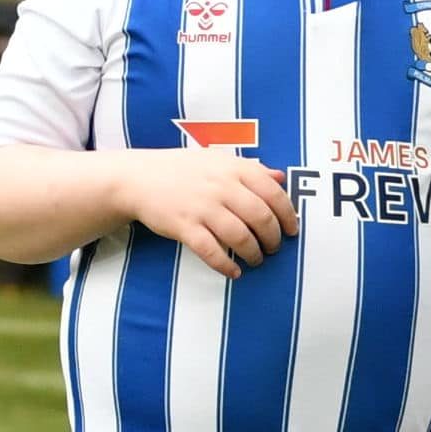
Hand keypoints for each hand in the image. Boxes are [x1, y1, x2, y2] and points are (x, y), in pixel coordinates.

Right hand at [119, 149, 296, 278]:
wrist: (138, 177)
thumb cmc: (184, 169)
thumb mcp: (220, 160)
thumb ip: (252, 169)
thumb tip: (281, 177)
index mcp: (235, 169)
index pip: (274, 194)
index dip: (287, 215)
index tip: (292, 230)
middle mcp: (222, 187)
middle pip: (261, 218)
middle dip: (273, 238)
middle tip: (275, 248)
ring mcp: (202, 207)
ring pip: (240, 236)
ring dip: (254, 253)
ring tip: (257, 260)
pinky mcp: (183, 226)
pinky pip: (211, 251)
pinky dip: (226, 265)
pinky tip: (234, 271)